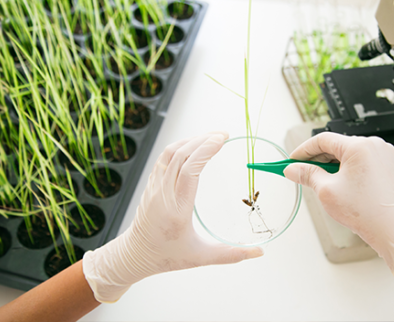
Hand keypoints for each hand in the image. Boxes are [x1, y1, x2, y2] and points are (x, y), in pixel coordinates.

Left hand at [82, 132, 263, 302]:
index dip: (205, 151)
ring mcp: (154, 187)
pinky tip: (192, 146)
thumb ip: (232, 255)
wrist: (135, 254)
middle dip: (202, 140)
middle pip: (180, 155)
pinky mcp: (150, 184)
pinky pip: (163, 158)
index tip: (221, 140)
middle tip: (223, 134)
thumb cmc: (167, 256)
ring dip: (190, 140)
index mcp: (177, 210)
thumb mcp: (201, 258)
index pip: (190, 171)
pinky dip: (179, 147)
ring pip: (169, 153)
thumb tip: (259, 253)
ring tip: (210, 137)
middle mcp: (163, 194)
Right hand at [283, 132, 393, 275]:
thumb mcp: (326, 190)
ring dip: (335, 163)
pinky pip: (365, 160)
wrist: (390, 228)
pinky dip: (351, 167)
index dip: (304, 150)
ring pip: (351, 153)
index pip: (324, 139)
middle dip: (319, 158)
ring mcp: (385, 154)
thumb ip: (307, 174)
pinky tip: (342, 182)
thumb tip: (292, 169)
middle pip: (338, 145)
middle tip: (304, 171)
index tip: (294, 159)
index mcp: (360, 146)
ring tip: (324, 180)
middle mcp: (375, 145)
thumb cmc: (364, 211)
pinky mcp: (390, 165)